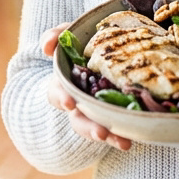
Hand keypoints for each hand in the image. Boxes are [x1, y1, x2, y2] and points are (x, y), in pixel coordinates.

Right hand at [41, 24, 131, 151]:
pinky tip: (130, 140)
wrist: (102, 51)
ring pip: (98, 129)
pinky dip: (122, 136)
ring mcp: (96, 111)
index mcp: (64, 84)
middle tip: (101, 133)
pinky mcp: (114, 114)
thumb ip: (55, 37)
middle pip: (79, 120)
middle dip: (89, 128)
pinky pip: (117, 129)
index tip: (69, 103)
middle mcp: (78, 102)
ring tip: (123, 143)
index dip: (62, 98)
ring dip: (109, 136)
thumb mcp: (66, 35)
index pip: (57, 93)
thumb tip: (47, 46)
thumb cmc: (79, 44)